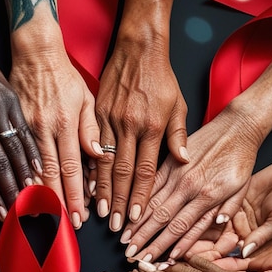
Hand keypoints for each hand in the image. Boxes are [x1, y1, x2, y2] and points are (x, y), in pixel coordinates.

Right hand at [10, 46, 99, 228]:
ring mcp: (23, 130)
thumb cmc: (64, 75)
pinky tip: (18, 195)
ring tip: (38, 221)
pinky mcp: (10, 127)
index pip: (72, 169)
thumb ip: (91, 130)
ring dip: (34, 197)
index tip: (78, 218)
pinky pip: (14, 159)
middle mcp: (44, 130)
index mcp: (66, 124)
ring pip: (29, 171)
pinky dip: (17, 179)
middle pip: (49, 176)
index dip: (74, 196)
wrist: (33, 51)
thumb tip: (99, 158)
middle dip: (55, 205)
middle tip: (59, 228)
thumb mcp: (87, 98)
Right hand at [95, 44, 187, 231]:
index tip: (136, 217)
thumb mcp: (178, 103)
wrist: (138, 46)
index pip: (146, 171)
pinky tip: (87, 185)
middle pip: (123, 173)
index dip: (140, 197)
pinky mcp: (96, 114)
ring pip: (104, 163)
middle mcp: (130, 126)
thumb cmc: (161, 76)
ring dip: (102, 191)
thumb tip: (184, 161)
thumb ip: (179, 135)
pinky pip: (90, 146)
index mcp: (153, 126)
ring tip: (100, 213)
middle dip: (119, 202)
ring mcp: (110, 120)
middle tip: (115, 225)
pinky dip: (90, 168)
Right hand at [122, 104, 261, 261]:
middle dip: (143, 239)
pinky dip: (138, 198)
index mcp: (208, 196)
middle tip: (129, 255)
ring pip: (151, 202)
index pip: (180, 228)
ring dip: (136, 222)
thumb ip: (227, 210)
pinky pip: (150, 183)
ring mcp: (176, 174)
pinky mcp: (169, 162)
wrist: (238, 125)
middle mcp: (188, 187)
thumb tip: (215, 228)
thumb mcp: (242, 189)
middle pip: (161, 219)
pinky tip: (127, 209)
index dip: (163, 246)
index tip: (151, 260)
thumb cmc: (242, 160)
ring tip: (122, 237)